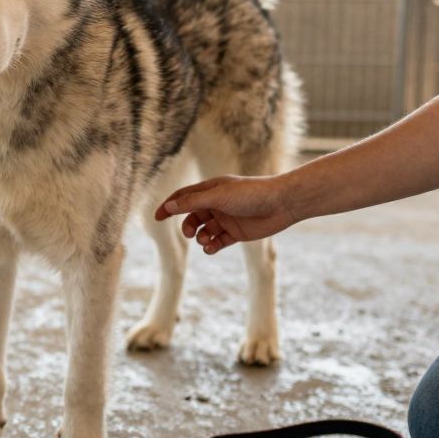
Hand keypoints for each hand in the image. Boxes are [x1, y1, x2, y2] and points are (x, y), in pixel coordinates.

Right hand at [155, 175, 298, 253]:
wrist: (281, 203)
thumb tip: (169, 207)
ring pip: (204, 231)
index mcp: (210, 190)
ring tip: (206, 241)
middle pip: (192, 216)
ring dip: (201, 237)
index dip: (169, 206)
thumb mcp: (217, 197)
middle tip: (191, 234)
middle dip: (188, 226)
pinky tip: (212, 248)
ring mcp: (226, 218)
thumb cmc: (250, 194)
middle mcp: (217, 203)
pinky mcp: (237, 232)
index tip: (157, 218)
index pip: (183, 197)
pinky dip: (212, 246)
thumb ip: (192, 202)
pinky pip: (218, 241)